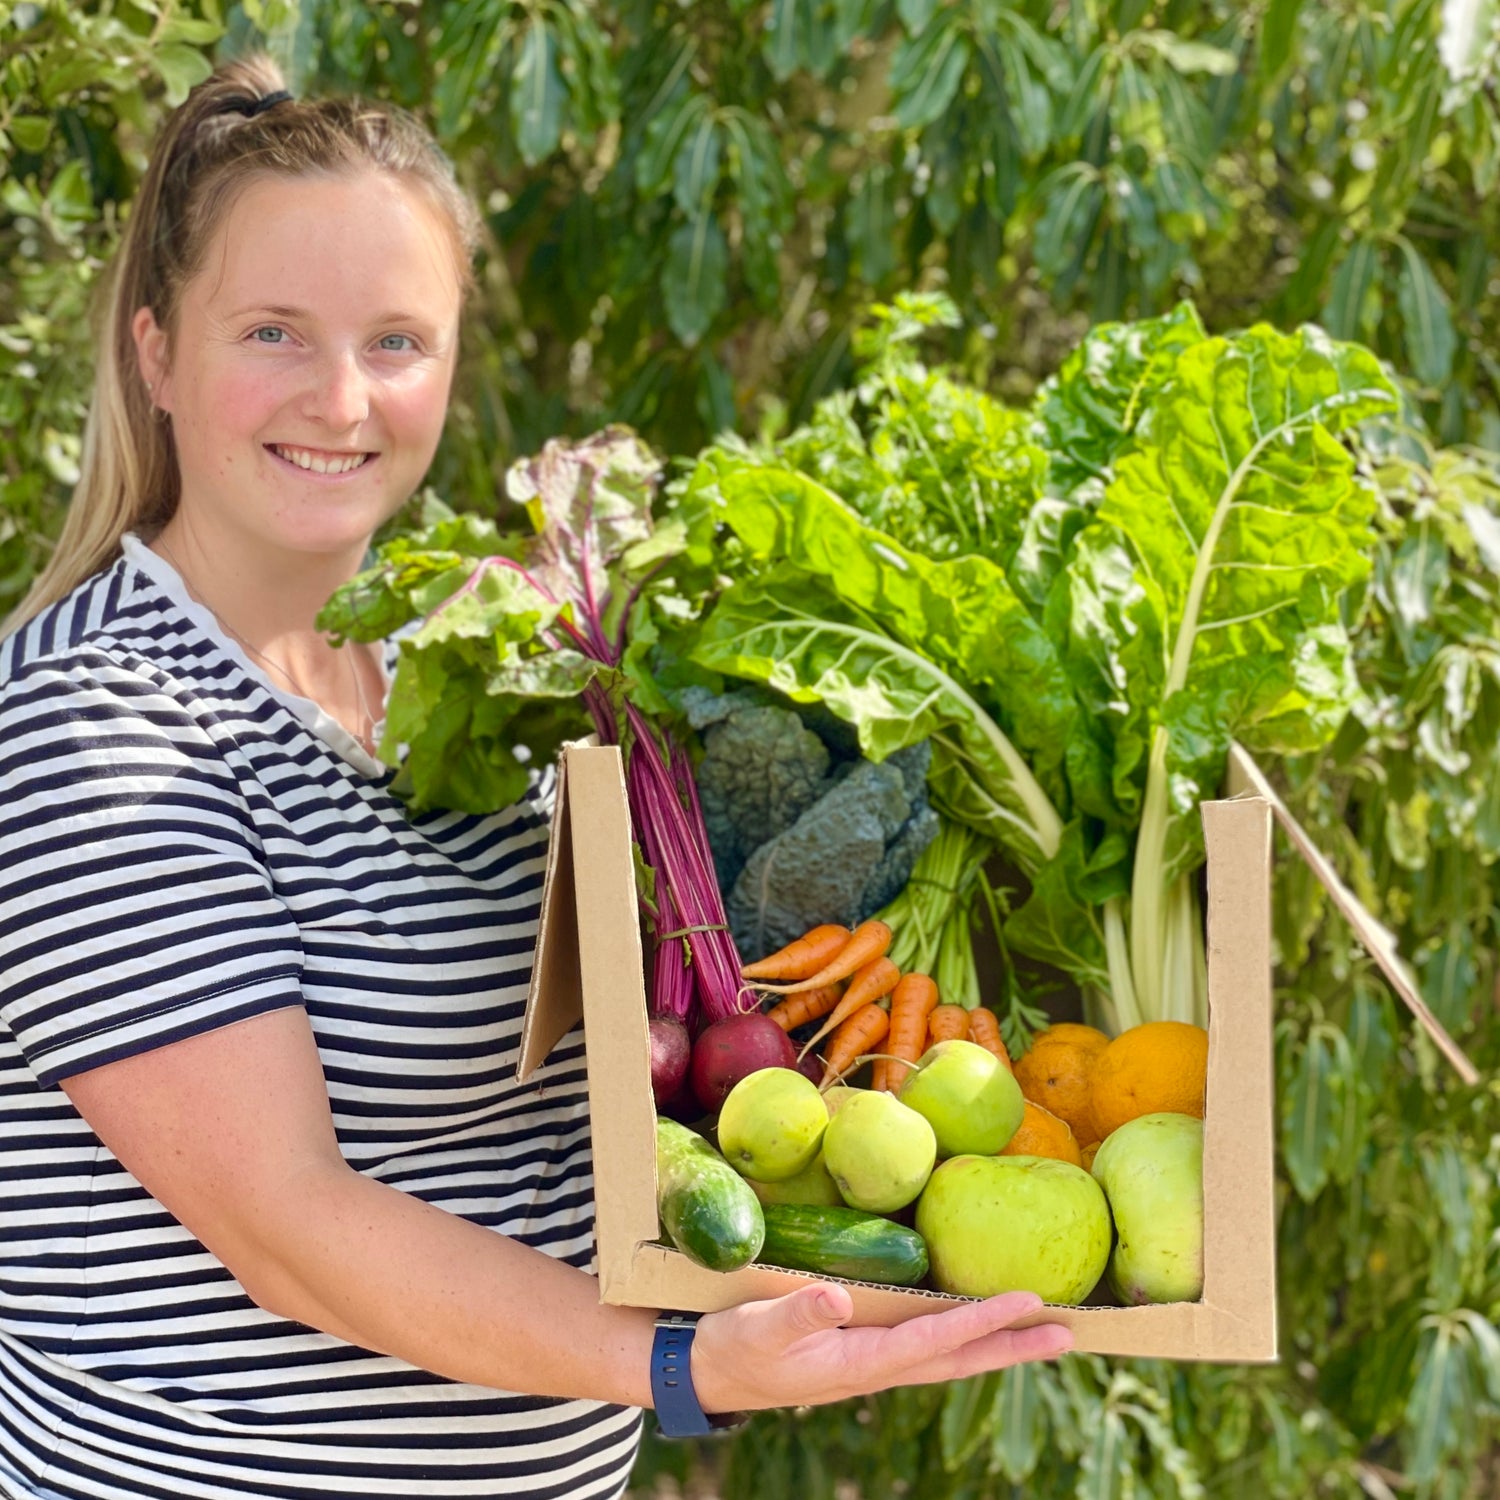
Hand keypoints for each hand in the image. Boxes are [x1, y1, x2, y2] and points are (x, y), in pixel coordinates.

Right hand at [689, 1284, 1072, 1413]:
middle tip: (1070, 1334)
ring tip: (1043, 1332)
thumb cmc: (736, 1347)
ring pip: (950, 1355)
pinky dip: (963, 1336)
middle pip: (960, 1360)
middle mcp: (880, 1368)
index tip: (1025, 1302)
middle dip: (1014, 1346)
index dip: (980, 1320)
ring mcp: (875, 1364)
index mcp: (862, 1363)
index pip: (934, 1340)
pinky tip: (975, 1324)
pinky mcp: (865, 1352)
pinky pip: (928, 1345)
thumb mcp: (760, 1328)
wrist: (713, 1373)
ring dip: (998, 1344)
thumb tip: (835, 1299)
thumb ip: (798, 1314)